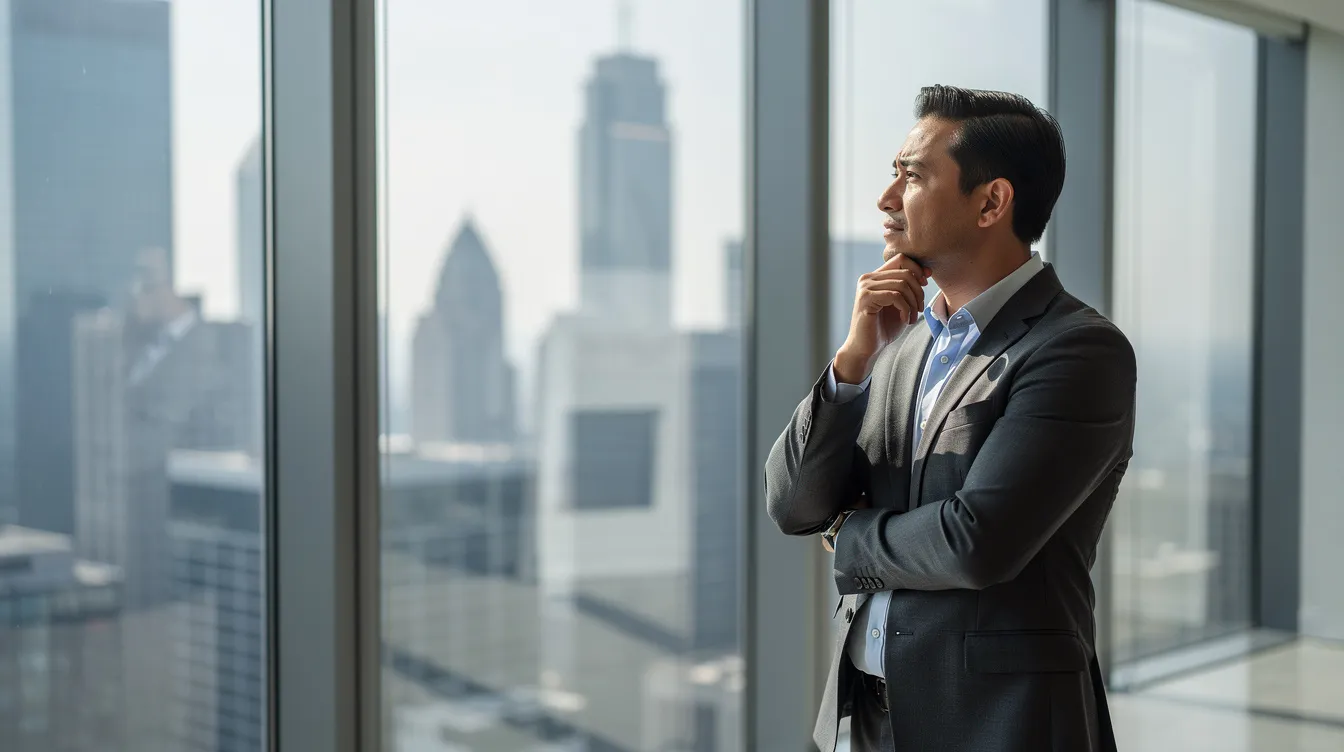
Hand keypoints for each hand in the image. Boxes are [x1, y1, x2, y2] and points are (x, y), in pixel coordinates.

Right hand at [834, 253, 930, 382]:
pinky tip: (905, 320)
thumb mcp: (901, 304)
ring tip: (911, 317)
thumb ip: (910, 288)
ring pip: (902, 284)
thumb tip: (926, 272)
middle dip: (918, 292)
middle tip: (919, 309)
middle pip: (905, 272)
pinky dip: (905, 309)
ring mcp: (865, 287)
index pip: (901, 259)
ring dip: (913, 303)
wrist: (866, 348)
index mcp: (875, 276)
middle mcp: (868, 278)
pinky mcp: (866, 299)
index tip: (924, 285)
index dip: (917, 269)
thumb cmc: (883, 328)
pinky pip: (895, 296)